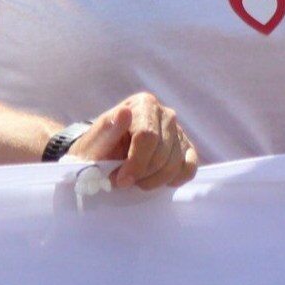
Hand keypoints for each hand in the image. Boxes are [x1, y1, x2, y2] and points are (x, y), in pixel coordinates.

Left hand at [70, 92, 198, 189]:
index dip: (135, 163)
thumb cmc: (98, 149)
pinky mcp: (186, 148)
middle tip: (123, 181)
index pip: (148, 136)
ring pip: (175, 165)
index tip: (120, 179)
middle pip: (161, 154)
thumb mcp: (94, 143)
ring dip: (153, 181)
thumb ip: (108, 130)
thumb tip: (124, 112)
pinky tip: (156, 179)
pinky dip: (174, 180)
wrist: (104, 156)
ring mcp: (179, 131)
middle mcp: (166, 114)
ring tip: (136, 180)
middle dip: (141, 174)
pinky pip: (189, 168)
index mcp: (144, 104)